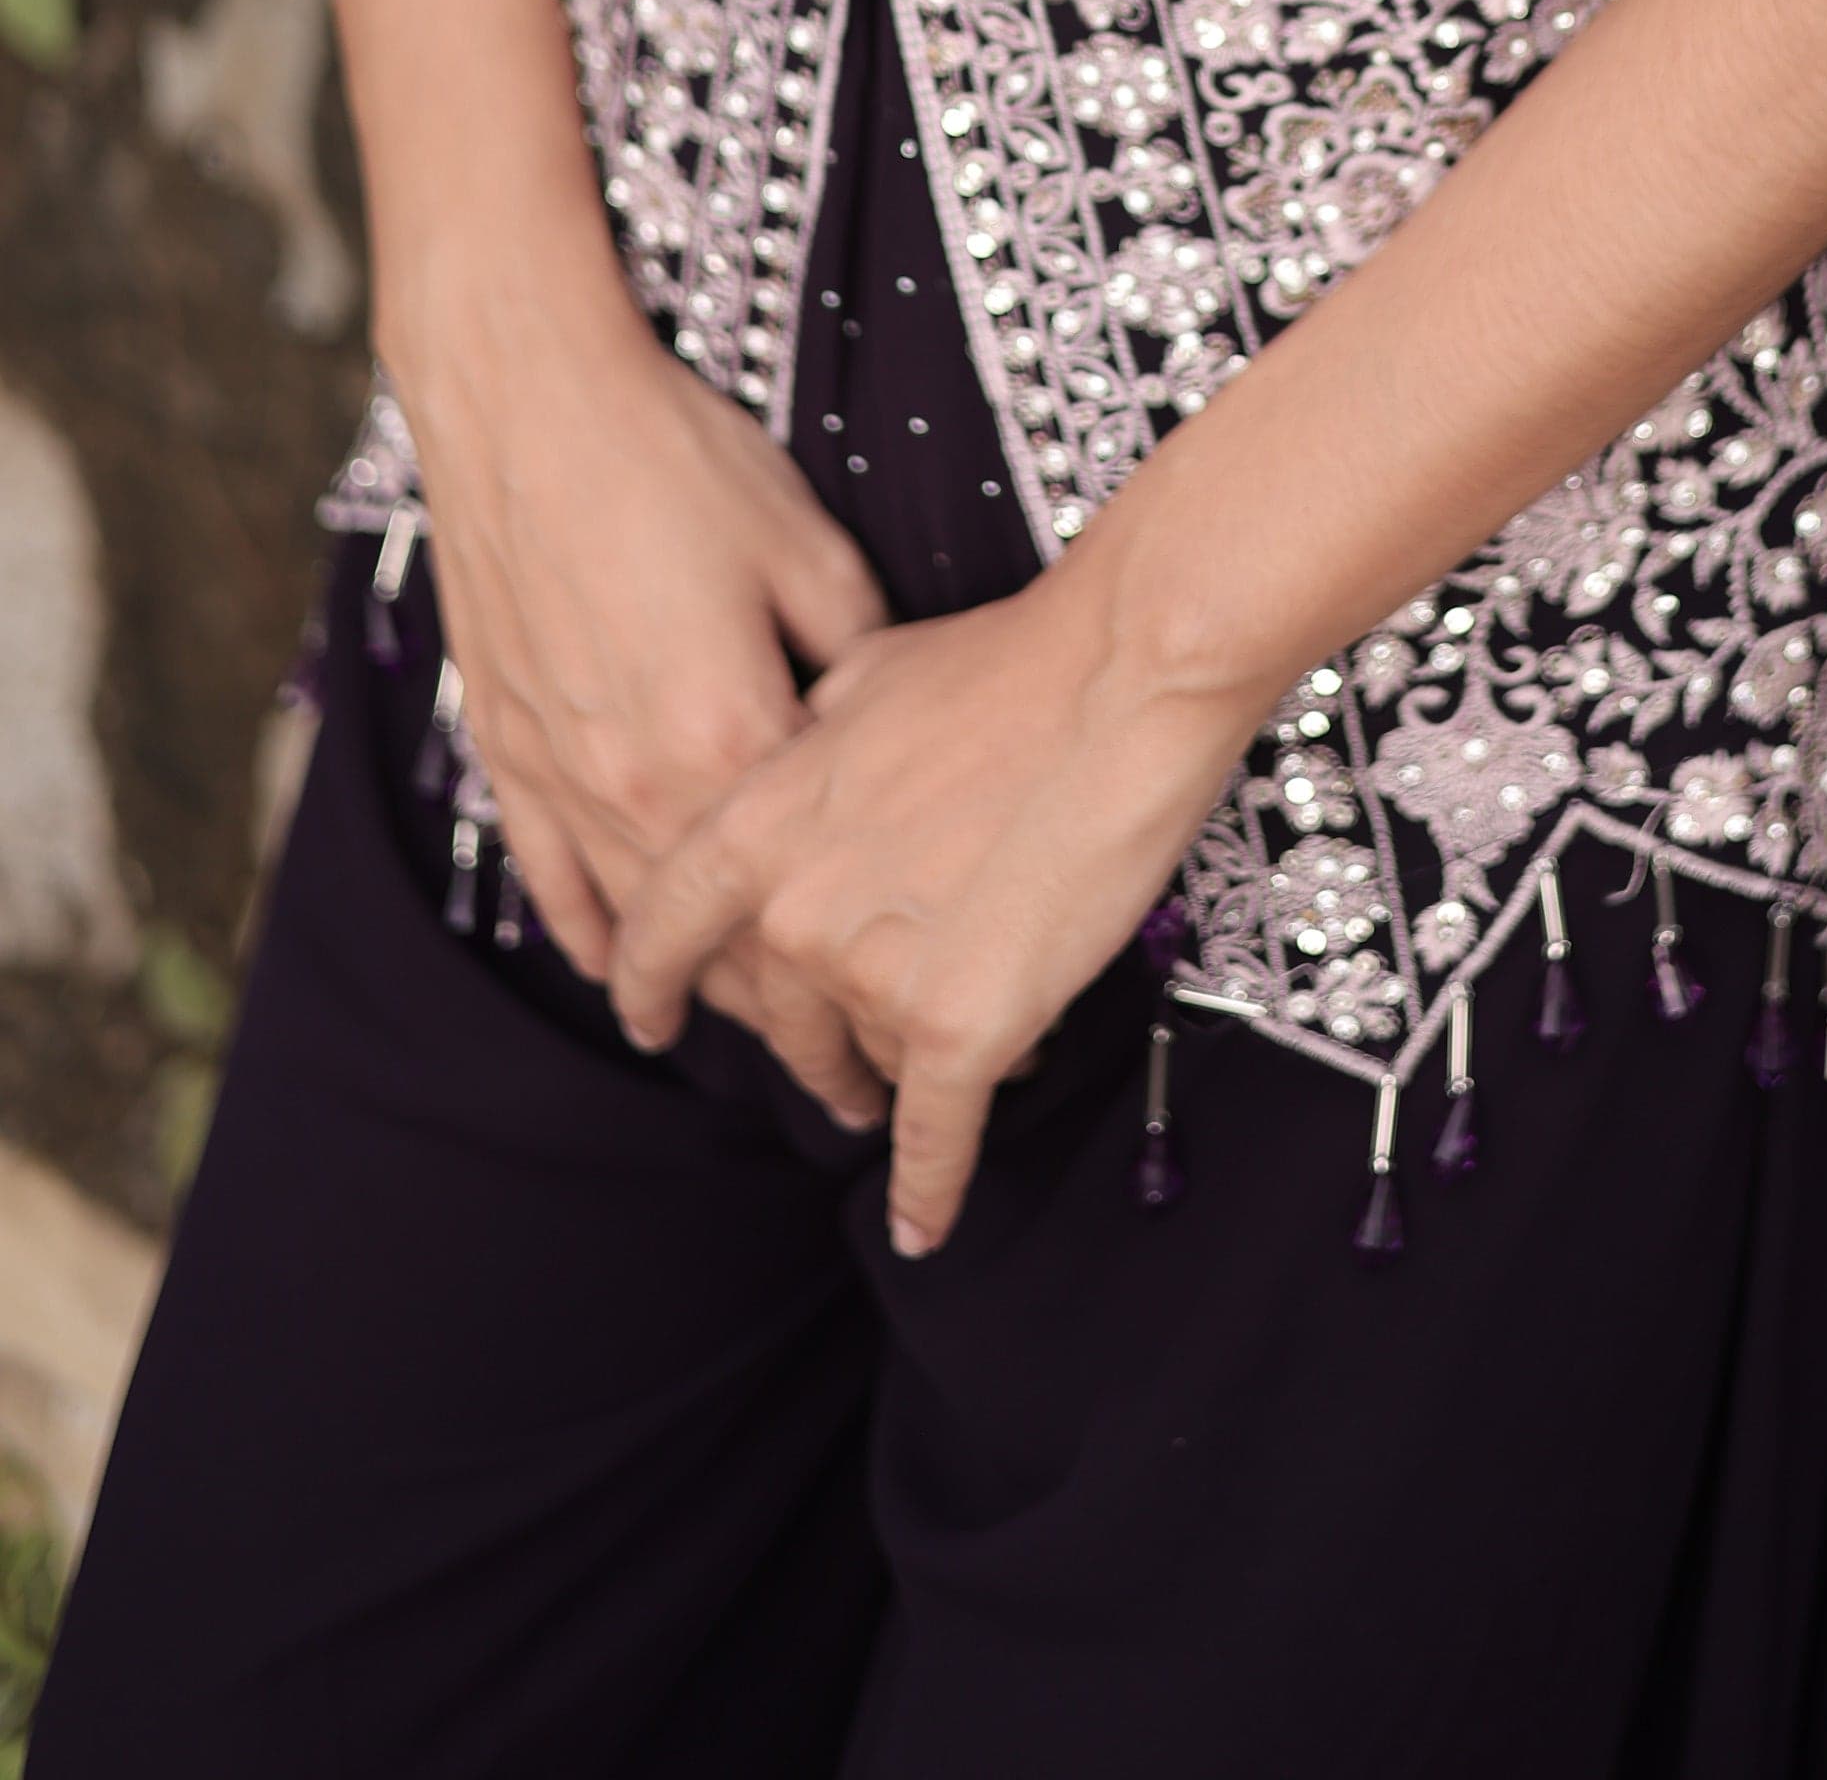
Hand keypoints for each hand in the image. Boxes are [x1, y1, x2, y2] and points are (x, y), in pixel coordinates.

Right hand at [393, 285, 892, 1127]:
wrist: (528, 406)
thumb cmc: (679, 465)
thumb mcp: (810, 554)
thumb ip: (859, 668)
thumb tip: (897, 735)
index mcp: (732, 745)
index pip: (808, 916)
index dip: (864, 995)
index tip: (914, 1052)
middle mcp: (638, 788)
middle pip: (725, 951)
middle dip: (794, 1034)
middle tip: (852, 1092)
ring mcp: (563, 776)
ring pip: (639, 929)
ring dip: (700, 1000)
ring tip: (760, 1050)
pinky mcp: (511, 747)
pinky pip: (551, 877)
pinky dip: (593, 936)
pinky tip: (624, 977)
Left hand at [605, 566, 1263, 1256]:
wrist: (1120, 682)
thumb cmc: (1013, 665)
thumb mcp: (868, 673)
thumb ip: (815, 736)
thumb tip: (810, 745)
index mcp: (760, 821)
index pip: (664, 929)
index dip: (649, 984)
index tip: (648, 1020)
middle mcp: (794, 912)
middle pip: (781, 1018)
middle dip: (813, 1050)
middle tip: (840, 1072)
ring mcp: (871, 977)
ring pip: (873, 1058)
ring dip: (905, 1067)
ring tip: (945, 1058)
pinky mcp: (959, 1028)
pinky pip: (935, 1134)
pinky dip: (932, 1185)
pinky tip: (926, 1220)